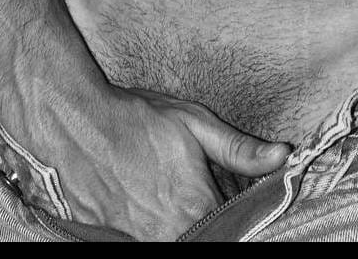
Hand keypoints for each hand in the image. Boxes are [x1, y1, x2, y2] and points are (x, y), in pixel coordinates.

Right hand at [68, 86, 291, 240]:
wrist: (74, 123)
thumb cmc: (135, 118)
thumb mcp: (195, 123)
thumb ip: (240, 149)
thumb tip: (283, 157)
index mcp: (195, 207)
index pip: (231, 226)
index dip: (231, 209)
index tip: (222, 190)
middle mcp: (169, 233)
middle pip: (202, 233)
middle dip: (202, 213)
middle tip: (183, 183)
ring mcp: (137, 239)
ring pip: (173, 235)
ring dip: (174, 216)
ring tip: (160, 184)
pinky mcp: (111, 237)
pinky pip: (141, 236)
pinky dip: (147, 219)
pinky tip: (140, 190)